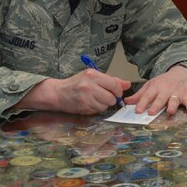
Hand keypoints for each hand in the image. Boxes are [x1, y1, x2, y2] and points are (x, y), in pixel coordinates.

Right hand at [16, 70, 130, 114]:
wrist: (59, 93)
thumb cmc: (77, 83)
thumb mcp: (93, 76)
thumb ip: (111, 80)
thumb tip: (127, 84)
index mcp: (93, 75)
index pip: (114, 85)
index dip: (118, 91)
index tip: (116, 92)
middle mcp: (89, 85)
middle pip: (111, 98)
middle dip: (111, 99)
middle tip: (104, 96)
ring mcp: (86, 97)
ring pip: (105, 106)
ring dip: (103, 104)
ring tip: (96, 99)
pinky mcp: (83, 107)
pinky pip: (97, 111)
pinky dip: (96, 109)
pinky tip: (90, 103)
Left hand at [125, 64, 186, 114]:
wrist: (180, 72)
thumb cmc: (164, 81)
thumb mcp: (151, 85)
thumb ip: (139, 95)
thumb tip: (126, 102)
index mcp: (155, 87)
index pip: (147, 96)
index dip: (142, 103)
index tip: (137, 111)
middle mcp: (166, 90)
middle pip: (160, 99)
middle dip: (156, 106)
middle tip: (151, 113)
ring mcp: (176, 93)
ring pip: (174, 100)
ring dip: (172, 106)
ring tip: (170, 111)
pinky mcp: (186, 95)